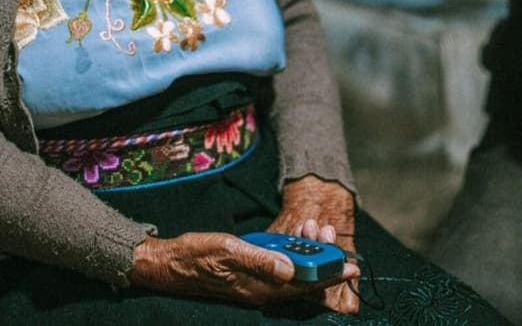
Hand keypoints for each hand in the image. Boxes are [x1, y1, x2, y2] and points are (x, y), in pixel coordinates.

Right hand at [129, 232, 359, 306]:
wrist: (170, 264)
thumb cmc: (196, 255)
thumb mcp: (227, 250)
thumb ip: (260, 259)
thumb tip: (291, 268)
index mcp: (260, 288)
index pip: (304, 285)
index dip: (329, 276)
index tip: (351, 266)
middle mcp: (263, 291)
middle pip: (303, 281)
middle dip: (321, 259)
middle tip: (329, 234)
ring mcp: (257, 285)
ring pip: (293, 274)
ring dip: (307, 254)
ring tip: (315, 230)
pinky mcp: (250, 277)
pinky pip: (280, 270)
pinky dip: (292, 254)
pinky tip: (295, 240)